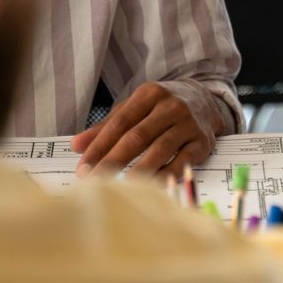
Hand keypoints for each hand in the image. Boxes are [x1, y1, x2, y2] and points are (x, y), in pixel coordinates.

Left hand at [71, 82, 225, 177]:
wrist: (206, 100)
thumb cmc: (162, 107)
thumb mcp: (134, 108)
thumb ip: (106, 126)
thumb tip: (77, 145)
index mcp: (150, 94)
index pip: (119, 123)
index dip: (99, 146)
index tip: (83, 168)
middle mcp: (171, 106)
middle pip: (138, 137)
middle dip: (113, 161)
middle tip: (95, 182)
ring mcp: (189, 124)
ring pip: (160, 150)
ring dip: (138, 171)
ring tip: (120, 189)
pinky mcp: (203, 142)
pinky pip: (182, 162)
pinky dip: (165, 176)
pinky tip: (150, 188)